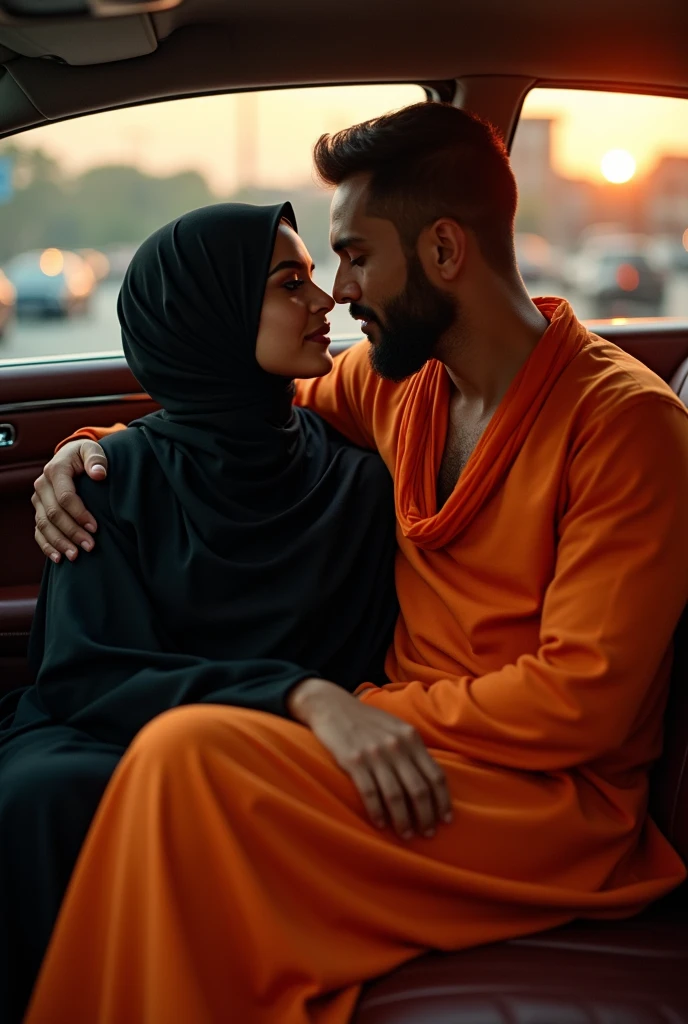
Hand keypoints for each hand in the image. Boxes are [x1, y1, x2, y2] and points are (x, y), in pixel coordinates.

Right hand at [32, 439, 107, 562]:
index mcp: (55, 470)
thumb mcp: (92, 450)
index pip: (65, 497)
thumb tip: (99, 473)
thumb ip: (96, 459)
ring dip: (60, 543)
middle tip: (90, 546)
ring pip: (44, 525)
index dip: (79, 514)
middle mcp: (42, 486)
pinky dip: (47, 546)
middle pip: (54, 514)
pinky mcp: (39, 511)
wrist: (72, 457)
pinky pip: (39, 531)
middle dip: (72, 532)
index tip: (95, 527)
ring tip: (76, 556)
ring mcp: (39, 500)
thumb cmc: (86, 455)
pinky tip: (58, 558)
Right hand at [289, 677, 452, 839]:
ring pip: (396, 796)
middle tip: (427, 834)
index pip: (436, 775)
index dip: (443, 801)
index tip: (446, 820)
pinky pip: (370, 793)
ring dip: (403, 821)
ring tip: (406, 835)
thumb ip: (412, 749)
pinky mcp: (353, 760)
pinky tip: (380, 825)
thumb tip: (430, 780)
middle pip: (419, 789)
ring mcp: (375, 753)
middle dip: (426, 816)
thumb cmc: (366, 720)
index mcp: (411, 737)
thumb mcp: (395, 727)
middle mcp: (396, 745)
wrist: (331, 705)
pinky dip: (377, 812)